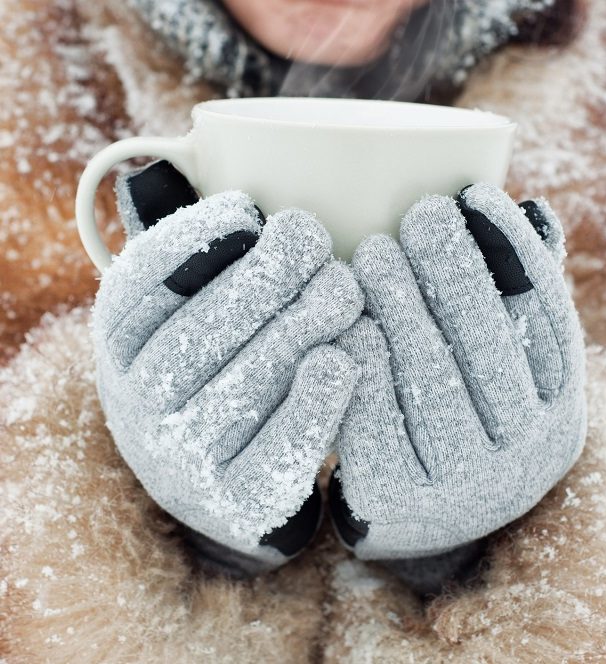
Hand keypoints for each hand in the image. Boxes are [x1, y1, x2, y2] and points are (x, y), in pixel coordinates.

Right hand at [94, 162, 362, 576]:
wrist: (218, 472)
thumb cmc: (214, 366)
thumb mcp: (184, 313)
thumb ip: (186, 254)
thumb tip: (173, 164)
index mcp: (121, 351)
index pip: (140, 289)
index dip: (191, 241)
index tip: (247, 208)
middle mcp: (140, 408)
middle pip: (199, 334)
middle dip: (262, 277)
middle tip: (313, 237)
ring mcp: (184, 462)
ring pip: (244, 386)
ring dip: (299, 328)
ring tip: (343, 287)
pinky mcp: (238, 502)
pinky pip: (278, 454)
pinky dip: (314, 406)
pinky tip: (342, 361)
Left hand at [330, 184, 585, 580]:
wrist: (418, 513)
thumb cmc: (458, 416)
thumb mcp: (503, 370)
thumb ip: (517, 299)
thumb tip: (533, 211)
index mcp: (559, 412)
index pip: (546, 319)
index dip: (512, 252)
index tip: (475, 194)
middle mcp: (528, 455)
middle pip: (487, 344)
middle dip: (453, 269)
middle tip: (419, 213)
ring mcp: (468, 486)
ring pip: (431, 375)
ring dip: (401, 304)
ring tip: (371, 251)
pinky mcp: (402, 498)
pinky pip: (376, 414)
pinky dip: (361, 359)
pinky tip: (346, 319)